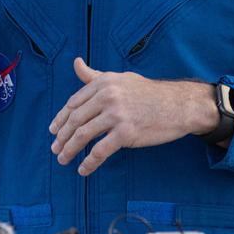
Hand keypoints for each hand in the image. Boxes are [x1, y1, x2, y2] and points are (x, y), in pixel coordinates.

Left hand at [49, 58, 218, 175]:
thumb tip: (76, 64)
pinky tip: (83, 169)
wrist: (178, 105)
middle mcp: (107, 96)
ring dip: (70, 150)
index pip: (73, 103)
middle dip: (61, 137)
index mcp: (104, 83)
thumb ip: (96, 76)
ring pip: (83, 136)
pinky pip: (100, 151)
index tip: (54, 131)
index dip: (61, 119)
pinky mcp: (126, 133)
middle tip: (55, 149)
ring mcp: (116, 115)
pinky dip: (89, 162)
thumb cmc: (149, 93)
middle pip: (75, 120)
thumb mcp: (121, 79)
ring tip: (63, 159)